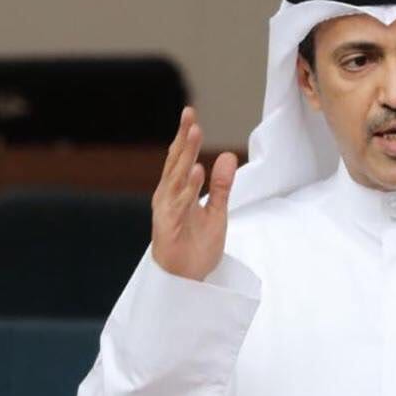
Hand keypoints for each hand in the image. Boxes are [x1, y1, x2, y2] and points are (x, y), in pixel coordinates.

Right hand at [151, 106, 237, 280]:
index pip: (181, 159)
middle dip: (184, 139)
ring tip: (194, 134)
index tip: (191, 114)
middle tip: (190, 116)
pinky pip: (179, 204)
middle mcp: (168, 197)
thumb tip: (227, 156)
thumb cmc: (196, 246)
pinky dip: (187, 187)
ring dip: (186, 155)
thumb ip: (222, 186)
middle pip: (176, 163)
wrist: (188, 280)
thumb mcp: (217, 212)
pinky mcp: (169, 227)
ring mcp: (167, 211)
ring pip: (176, 179)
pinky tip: (196, 170)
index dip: (185, 137)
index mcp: (177, 192)